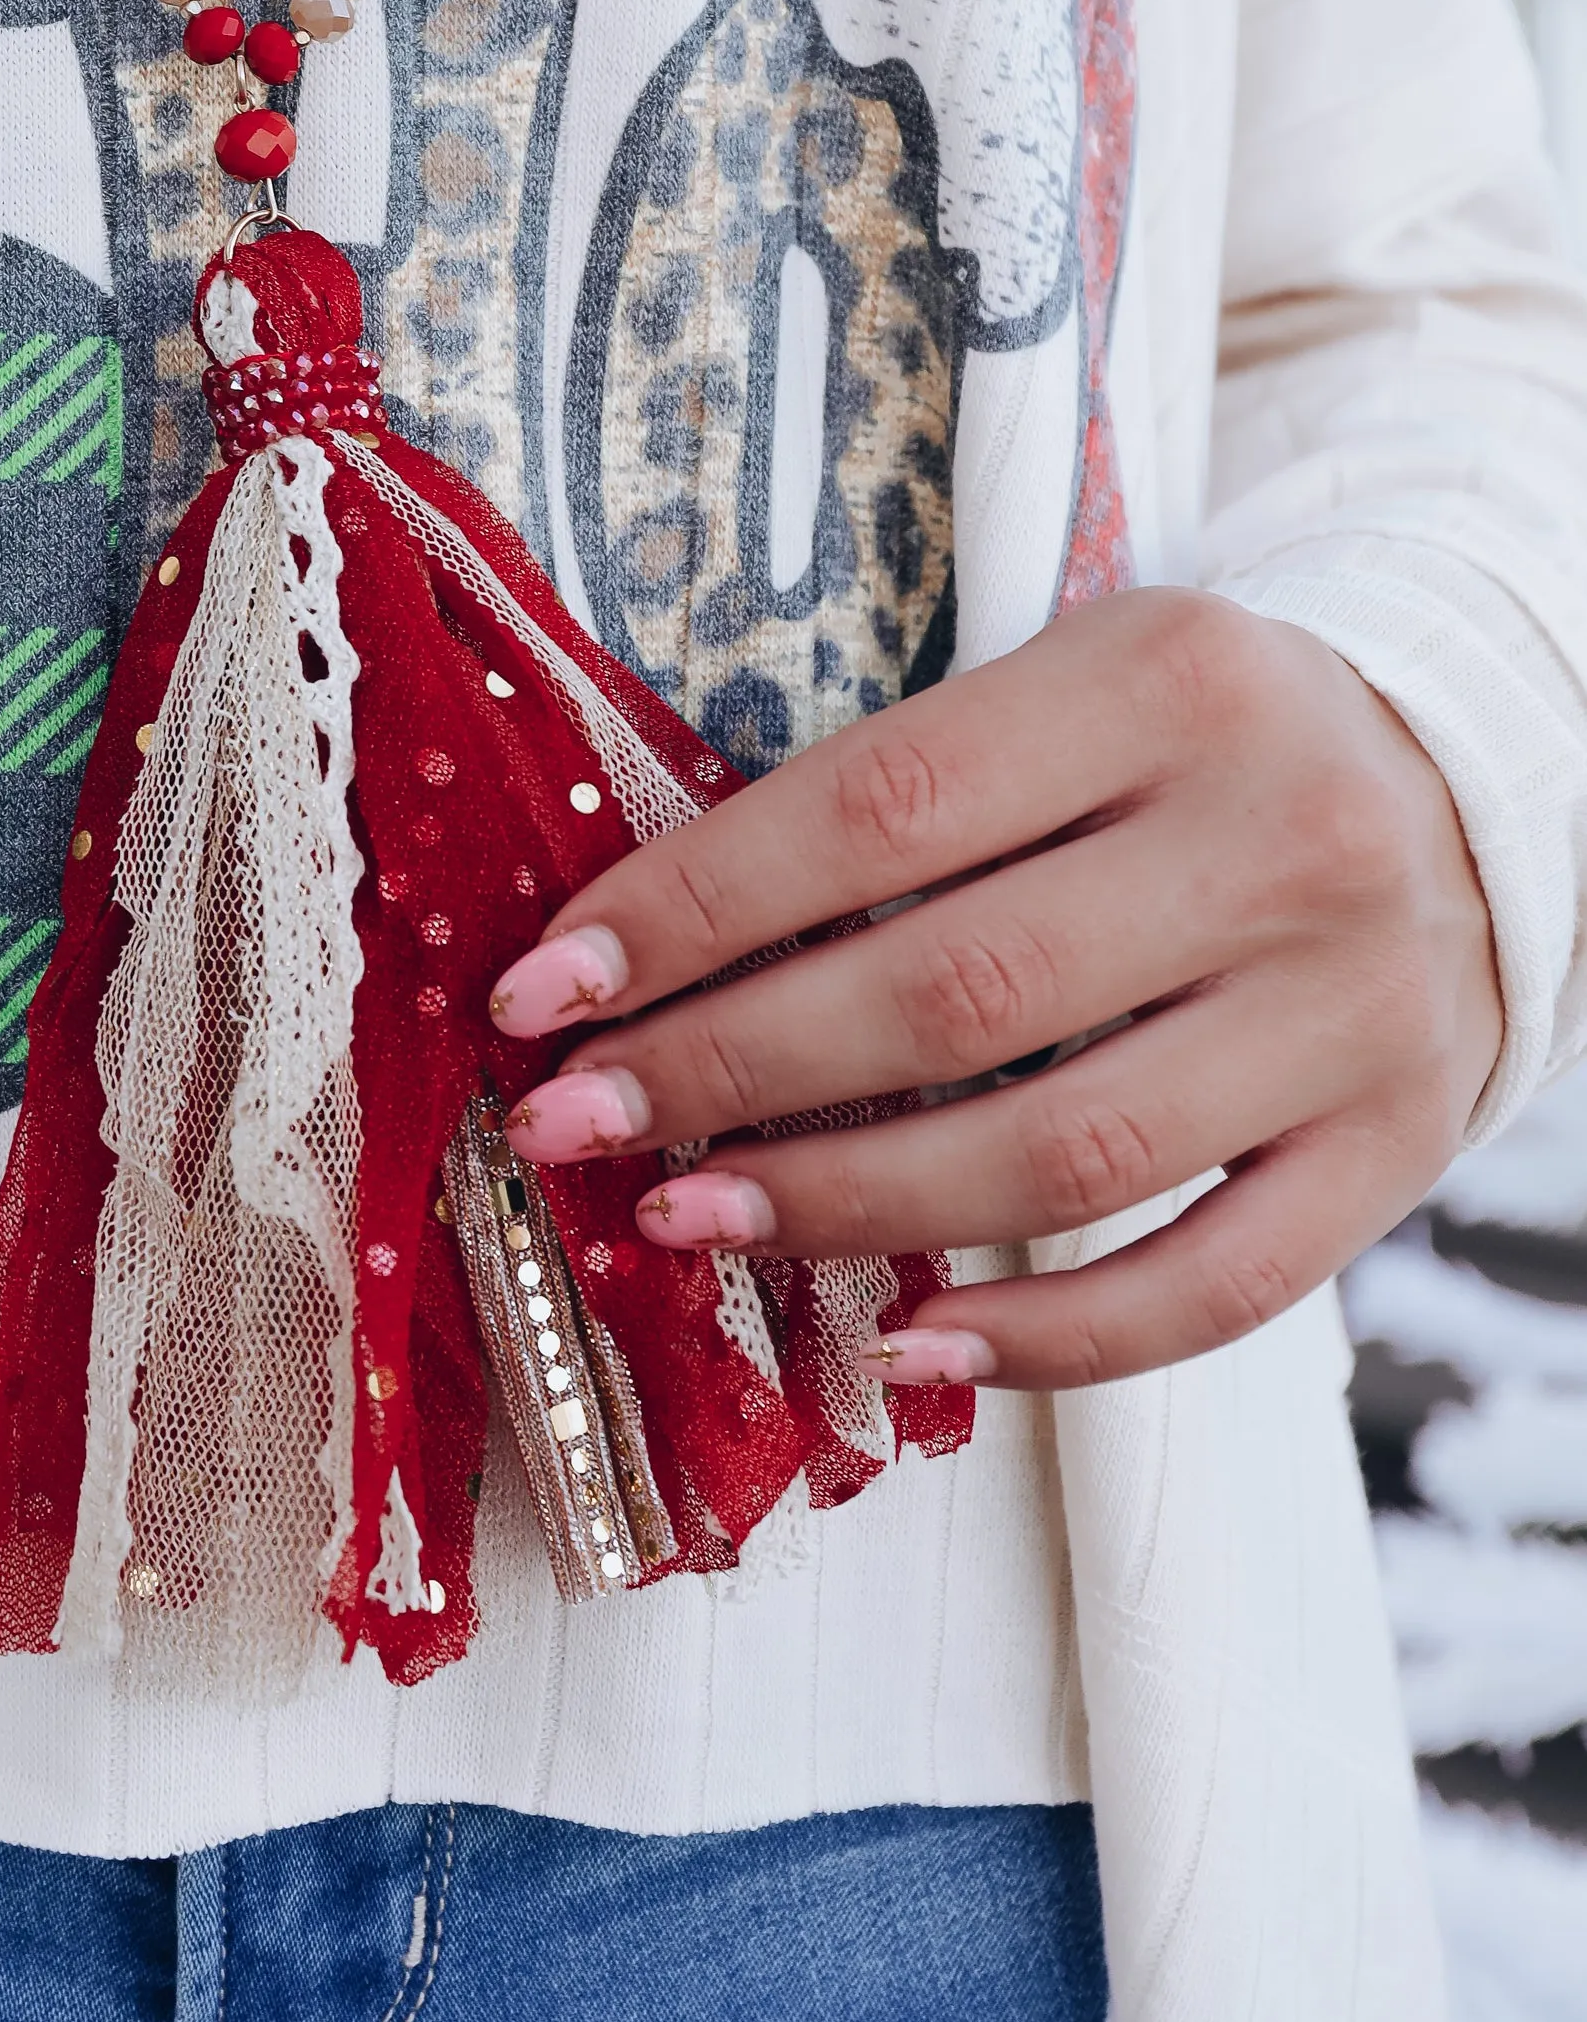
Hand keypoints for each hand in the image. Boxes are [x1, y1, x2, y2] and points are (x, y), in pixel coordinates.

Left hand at [485, 590, 1504, 1392]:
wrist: (1473, 777)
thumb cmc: (1194, 736)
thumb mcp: (1070, 685)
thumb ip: (901, 796)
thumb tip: (639, 944)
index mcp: (1169, 677)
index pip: (884, 809)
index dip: (695, 907)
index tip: (548, 984)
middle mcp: (1279, 834)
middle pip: (956, 992)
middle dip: (728, 1069)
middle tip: (577, 1117)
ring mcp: (1352, 1006)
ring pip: (1065, 1151)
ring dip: (847, 1205)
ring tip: (691, 1216)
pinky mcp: (1398, 1147)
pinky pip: (1208, 1287)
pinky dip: (1044, 1340)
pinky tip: (905, 1344)